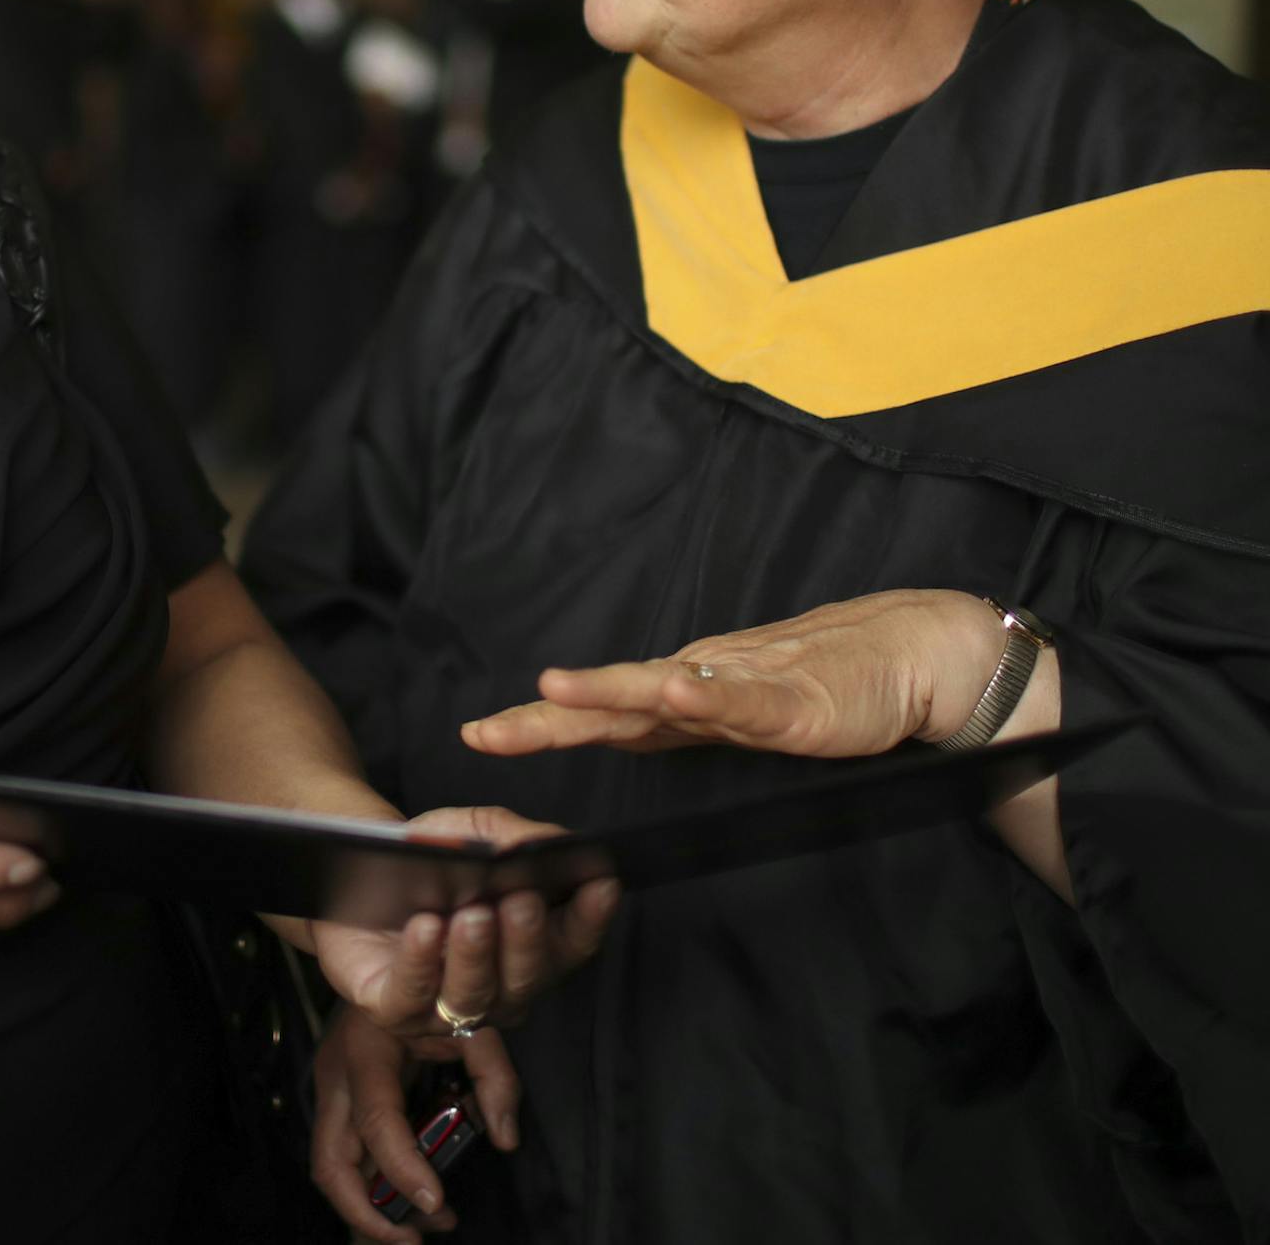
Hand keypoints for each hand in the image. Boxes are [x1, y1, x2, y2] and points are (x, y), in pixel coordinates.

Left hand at [309, 805, 618, 1040]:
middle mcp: (496, 989)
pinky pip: (412, 995)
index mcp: (527, 949)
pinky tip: (426, 928)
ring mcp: (445, 1008)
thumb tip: (558, 843)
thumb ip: (517, 837)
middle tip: (523, 900)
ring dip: (475, 955)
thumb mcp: (474, 832)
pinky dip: (422, 962)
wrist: (351, 872)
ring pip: (474, 995)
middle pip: (527, 978)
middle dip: (528, 940)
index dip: (591, 918)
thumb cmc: (425, 860)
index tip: (600, 884)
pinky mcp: (392, 1009)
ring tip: (472, 914)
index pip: (572, 944)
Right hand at [309, 1004, 521, 1240]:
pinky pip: (345, 1156)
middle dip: (369, 1214)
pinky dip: (373, 1186)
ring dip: (372, 1208)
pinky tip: (413, 1198)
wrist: (386, 956)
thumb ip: (494, 1076)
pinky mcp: (338, 1102)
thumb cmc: (427, 990)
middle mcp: (337, 1077)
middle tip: (416, 1240)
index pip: (377, 1124)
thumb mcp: (469, 1022)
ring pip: (332, 1169)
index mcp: (365, 1051)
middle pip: (332, 1164)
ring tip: (425, 1226)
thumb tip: (506, 1137)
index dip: (403, 1169)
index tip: (436, 1201)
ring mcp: (330, 1092)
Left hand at [461, 588, 1006, 761]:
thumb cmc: (826, 684)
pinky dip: (708, 696)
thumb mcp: (737, 716)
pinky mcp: (793, 700)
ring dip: (607, 690)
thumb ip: (685, 726)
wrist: (910, 653)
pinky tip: (678, 692)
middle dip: (544, 717)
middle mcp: (698, 680)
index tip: (480, 736)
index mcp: (683, 691)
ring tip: (555, 689)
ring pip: (662, 690)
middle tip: (482, 733)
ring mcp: (742, 687)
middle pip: (608, 700)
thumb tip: (625, 733)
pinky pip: (744, 700)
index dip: (540, 721)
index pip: (598, 710)